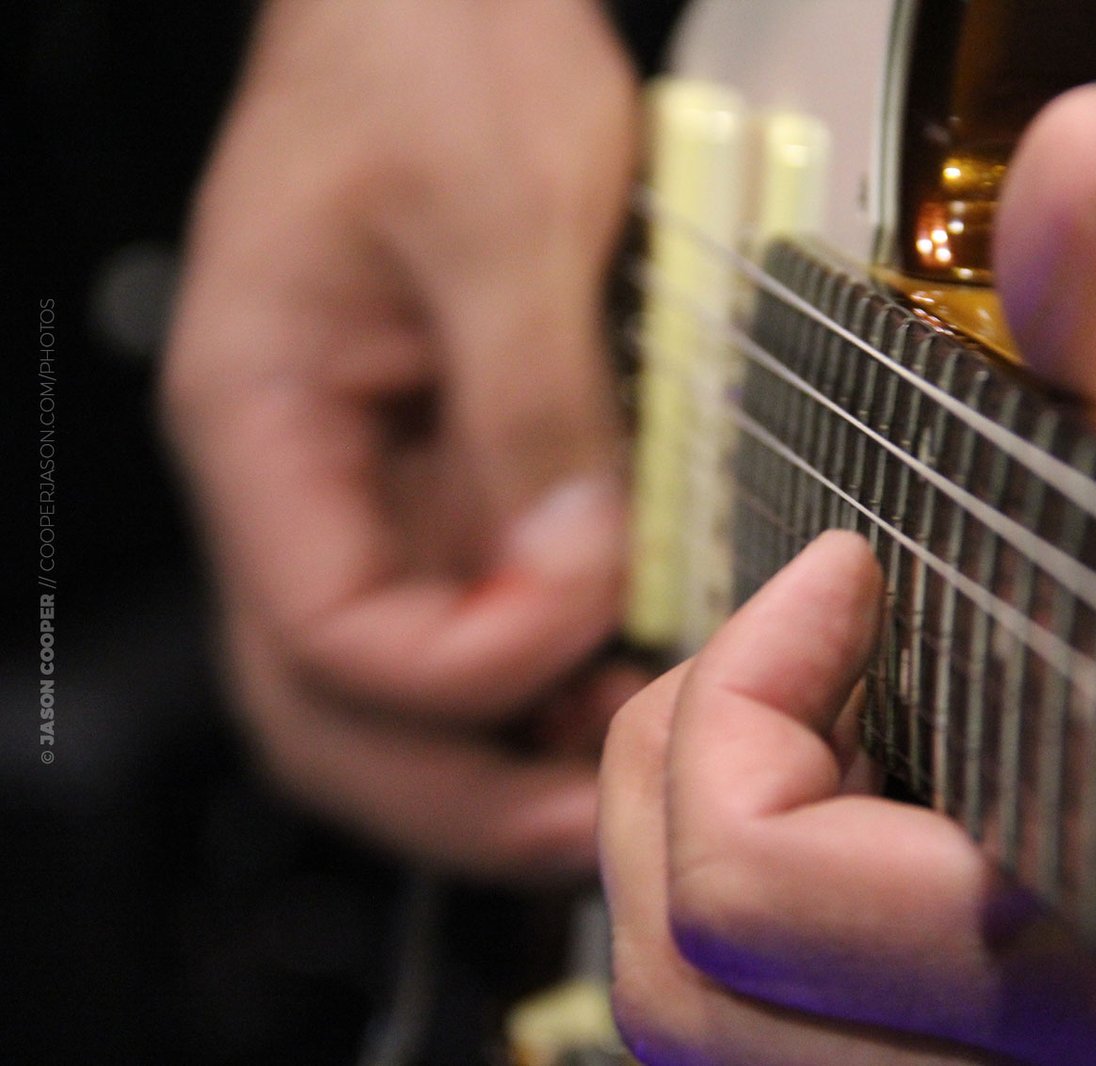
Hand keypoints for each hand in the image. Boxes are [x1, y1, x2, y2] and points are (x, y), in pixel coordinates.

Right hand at [163, 0, 638, 880]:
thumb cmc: (433, 56)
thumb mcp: (501, 213)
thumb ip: (534, 408)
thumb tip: (578, 574)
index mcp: (263, 418)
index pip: (329, 635)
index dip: (464, 669)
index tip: (593, 626)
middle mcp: (304, 477)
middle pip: (342, 710)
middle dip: (470, 792)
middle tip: (609, 829)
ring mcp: (376, 484)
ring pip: (407, 689)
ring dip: (513, 753)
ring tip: (637, 771)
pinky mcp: (450, 470)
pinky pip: (477, 613)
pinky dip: (548, 676)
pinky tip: (631, 679)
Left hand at [599, 84, 1095, 1060]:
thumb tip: (1078, 152)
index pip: (758, 895)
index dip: (737, 698)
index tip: (842, 571)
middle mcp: (1073, 1057)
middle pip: (694, 997)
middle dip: (678, 785)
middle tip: (782, 649)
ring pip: (730, 1040)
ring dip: (702, 849)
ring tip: (799, 709)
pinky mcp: (1055, 1047)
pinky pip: (813, 1033)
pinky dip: (770, 900)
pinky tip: (859, 777)